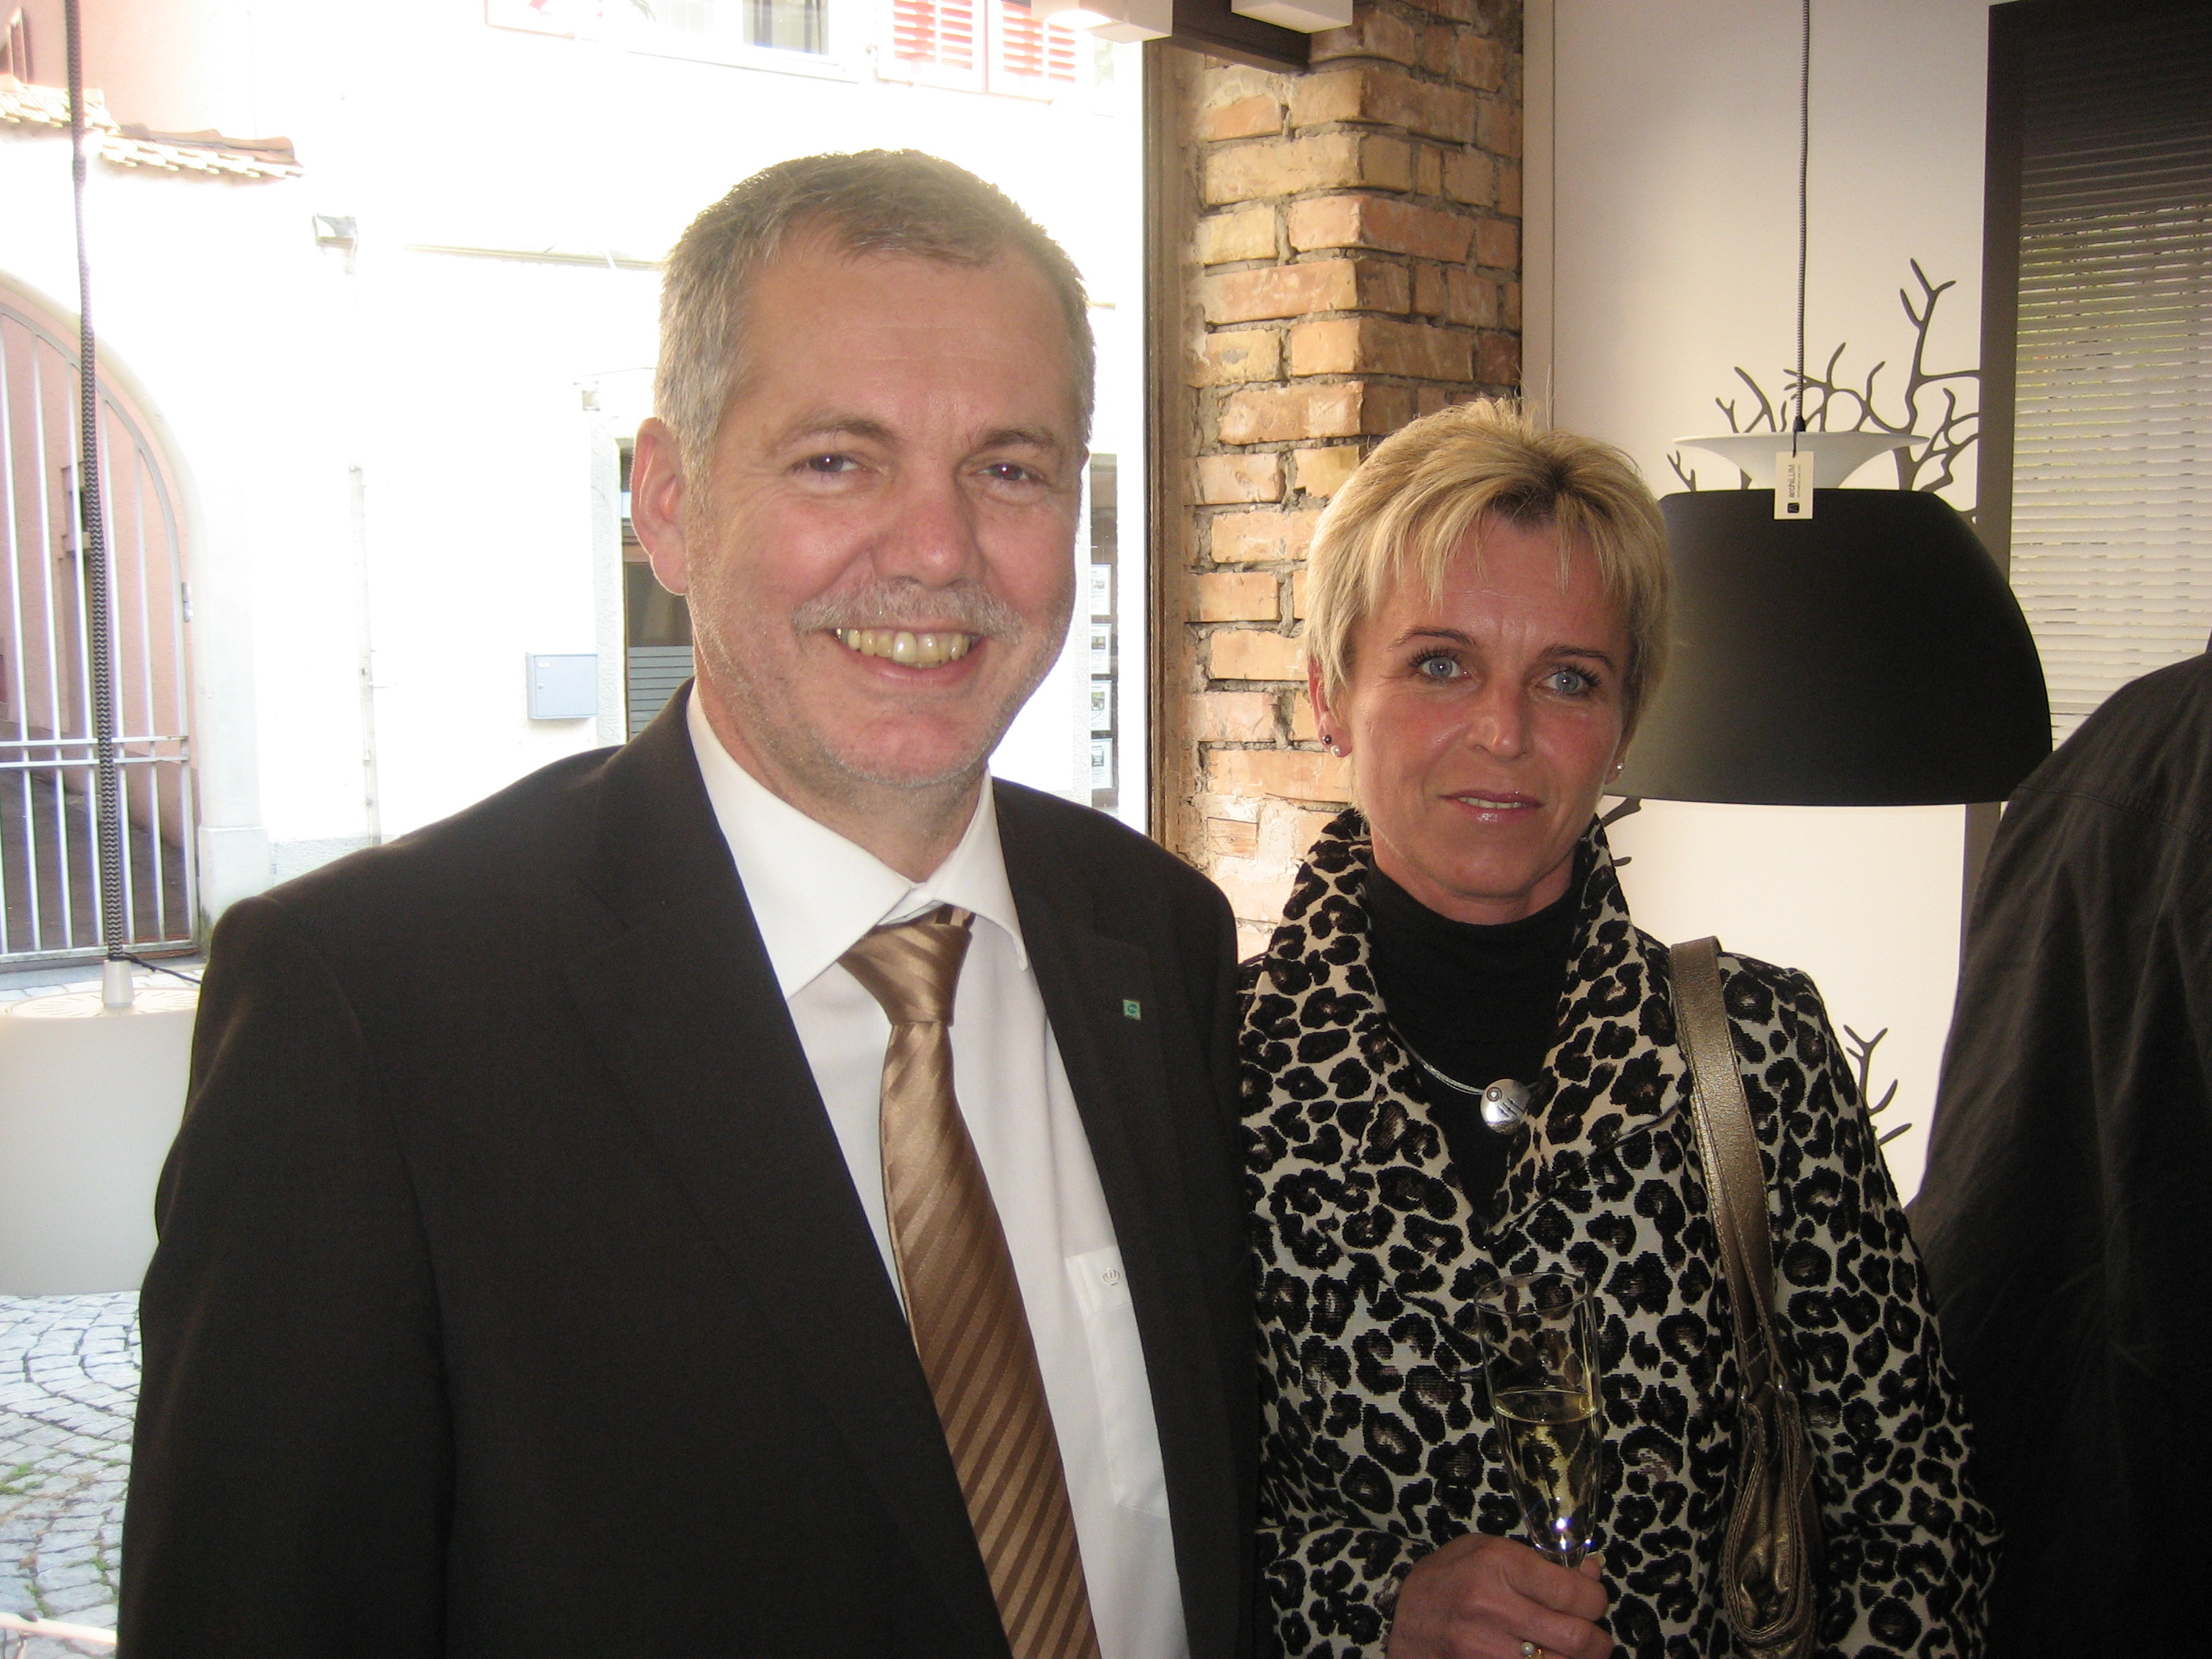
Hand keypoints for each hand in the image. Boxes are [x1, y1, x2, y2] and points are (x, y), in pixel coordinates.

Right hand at [1385, 1533, 1613, 1658]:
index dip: (1596, 1600)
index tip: (1593, 1602)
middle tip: (1595, 1639)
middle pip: (1576, 1638)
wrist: (1393, 1616)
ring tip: (1571, 1653)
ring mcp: (1482, 1647)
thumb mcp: (1487, 1551)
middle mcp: (1490, 1605)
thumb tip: (1593, 1576)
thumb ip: (1540, 1564)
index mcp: (1496, 1563)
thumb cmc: (1447, 1579)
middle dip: (1598, 1641)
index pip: (1574, 1592)